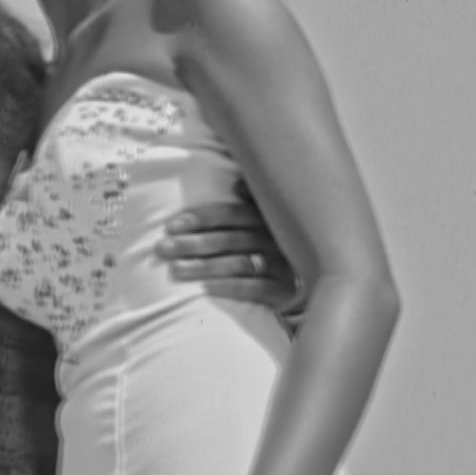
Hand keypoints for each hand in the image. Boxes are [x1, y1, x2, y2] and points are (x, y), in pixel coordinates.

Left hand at [158, 183, 299, 312]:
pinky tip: (205, 290)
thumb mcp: (268, 221)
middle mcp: (276, 238)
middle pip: (228, 239)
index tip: (170, 226)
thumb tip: (238, 184)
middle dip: (192, 244)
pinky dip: (229, 288)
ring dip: (204, 267)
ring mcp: (283, 265)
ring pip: (238, 263)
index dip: (200, 218)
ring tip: (176, 271)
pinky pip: (255, 288)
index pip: (230, 214)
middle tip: (163, 249)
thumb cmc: (275, 248)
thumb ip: (252, 202)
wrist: (312, 283)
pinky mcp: (286, 290)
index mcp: (267, 218)